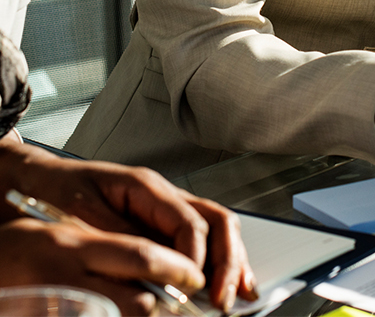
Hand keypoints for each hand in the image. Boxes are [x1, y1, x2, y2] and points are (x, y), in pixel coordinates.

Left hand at [0, 135, 257, 311]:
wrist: (35, 177)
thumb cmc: (55, 188)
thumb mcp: (79, 209)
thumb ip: (117, 234)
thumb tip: (150, 263)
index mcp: (147, 187)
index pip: (188, 222)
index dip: (197, 258)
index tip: (195, 288)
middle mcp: (165, 196)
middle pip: (216, 221)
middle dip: (228, 260)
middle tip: (224, 297)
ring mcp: (166, 210)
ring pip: (217, 229)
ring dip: (232, 261)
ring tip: (240, 293)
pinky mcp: (160, 226)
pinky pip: (200, 240)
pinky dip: (219, 262)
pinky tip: (225, 282)